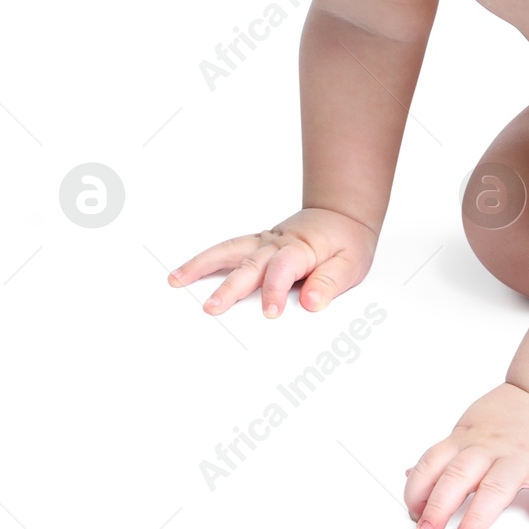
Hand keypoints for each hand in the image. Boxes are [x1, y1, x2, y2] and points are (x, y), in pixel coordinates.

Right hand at [167, 207, 378, 316]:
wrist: (342, 213)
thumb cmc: (346, 241)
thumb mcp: (351, 263)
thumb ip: (331, 282)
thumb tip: (313, 302)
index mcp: (301, 249)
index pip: (284, 270)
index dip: (275, 292)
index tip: (270, 314)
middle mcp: (277, 244)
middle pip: (250, 265)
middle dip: (230, 287)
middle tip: (212, 308)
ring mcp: (263, 242)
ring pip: (229, 252)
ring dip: (202, 265)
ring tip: (176, 280)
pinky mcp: (256, 243)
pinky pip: (227, 250)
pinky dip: (204, 259)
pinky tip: (183, 272)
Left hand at [404, 383, 528, 528]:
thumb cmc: (507, 416)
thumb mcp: (468, 428)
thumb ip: (444, 454)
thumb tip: (413, 476)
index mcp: (466, 440)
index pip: (432, 464)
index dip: (417, 490)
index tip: (413, 514)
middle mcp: (489, 449)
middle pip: (458, 476)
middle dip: (439, 507)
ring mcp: (520, 458)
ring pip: (494, 487)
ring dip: (477, 517)